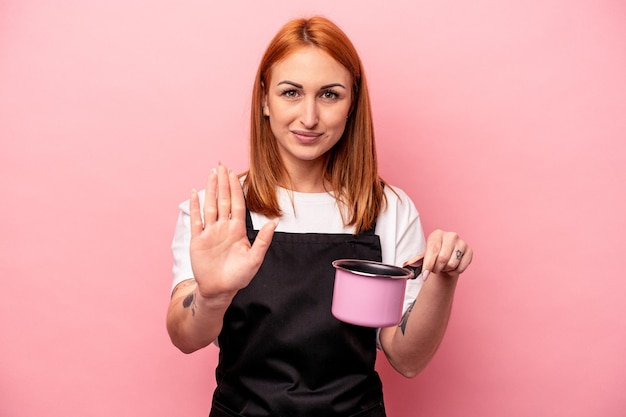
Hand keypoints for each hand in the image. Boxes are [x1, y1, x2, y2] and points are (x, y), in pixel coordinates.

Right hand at [189, 164, 276, 298]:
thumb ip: (263, 241)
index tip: (234, 173)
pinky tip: (195, 193)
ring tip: (211, 173)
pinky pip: (196, 220)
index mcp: (237, 230)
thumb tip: (274, 223)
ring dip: (211, 189)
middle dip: (223, 182)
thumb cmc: (239, 276)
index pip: (237, 204)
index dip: (236, 188)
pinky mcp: (198, 240)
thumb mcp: (254, 260)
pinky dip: (195, 206)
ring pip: (211, 206)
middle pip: (224, 200)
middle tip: (221, 165)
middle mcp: (224, 227)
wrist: (219, 290)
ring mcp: (210, 232)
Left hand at [406, 230, 472, 280]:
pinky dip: (455, 271)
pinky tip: (452, 267)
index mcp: (437, 234)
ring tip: (444, 266)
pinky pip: (461, 268)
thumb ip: (416, 261)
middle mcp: (451, 235)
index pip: (432, 251)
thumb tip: (405, 265)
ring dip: (446, 270)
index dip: (428, 265)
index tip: (425, 276)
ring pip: (452, 264)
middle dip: (437, 268)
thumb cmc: (435, 254)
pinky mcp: (470, 251)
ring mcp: (462, 243)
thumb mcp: (424, 256)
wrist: (448, 255)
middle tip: (435, 269)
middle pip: (443, 259)